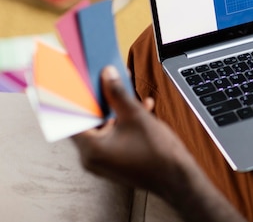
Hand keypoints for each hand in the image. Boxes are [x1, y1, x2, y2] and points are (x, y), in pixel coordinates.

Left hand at [72, 66, 199, 203]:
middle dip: (100, 100)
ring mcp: (104, 161)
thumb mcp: (136, 116)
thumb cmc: (158, 154)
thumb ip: (118, 93)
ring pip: (103, 128)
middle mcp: (92, 158)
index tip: (83, 83)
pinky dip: (123, 123)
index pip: (72, 119)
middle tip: (107, 83)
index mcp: (92, 149)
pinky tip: (141, 109)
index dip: (77, 98)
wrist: (178, 178)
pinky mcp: (116, 161)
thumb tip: (108, 75)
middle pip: (89, 122)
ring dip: (115, 110)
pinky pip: (113, 136)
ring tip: (128, 94)